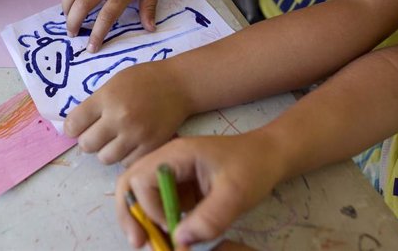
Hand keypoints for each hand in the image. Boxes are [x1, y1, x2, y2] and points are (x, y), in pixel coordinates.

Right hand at [62, 0, 164, 52]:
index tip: (92, 48)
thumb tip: (150, 29)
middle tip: (73, 34)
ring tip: (67, 20)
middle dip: (74, 22)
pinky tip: (69, 2)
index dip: (98, 33)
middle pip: (84, 3)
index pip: (108, 14)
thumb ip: (149, 7)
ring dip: (66, 8)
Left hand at [63, 61, 190, 165]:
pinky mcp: (151, 146)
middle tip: (97, 134)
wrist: (178, 85)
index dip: (72, 128)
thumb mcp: (113, 83)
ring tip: (114, 140)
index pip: (73, 124)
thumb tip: (74, 127)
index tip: (77, 127)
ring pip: (105, 158)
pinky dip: (125, 156)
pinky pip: (127, 162)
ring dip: (106, 150)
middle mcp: (119, 118)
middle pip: (87, 145)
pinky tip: (130, 144)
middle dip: (88, 140)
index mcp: (106, 98)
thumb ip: (95, 104)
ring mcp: (136, 134)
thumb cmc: (143, 80)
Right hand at [115, 134, 284, 247]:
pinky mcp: (178, 187)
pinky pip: (157, 204)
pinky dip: (156, 222)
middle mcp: (165, 161)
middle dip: (130, 214)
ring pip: (139, 195)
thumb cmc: (252, 167)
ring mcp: (170, 174)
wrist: (268, 155)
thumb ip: (210, 218)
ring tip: (149, 243)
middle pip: (130, 184)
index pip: (141, 179)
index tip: (172, 228)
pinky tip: (167, 237)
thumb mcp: (236, 193)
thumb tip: (180, 241)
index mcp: (175, 155)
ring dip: (140, 220)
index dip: (150, 208)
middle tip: (138, 243)